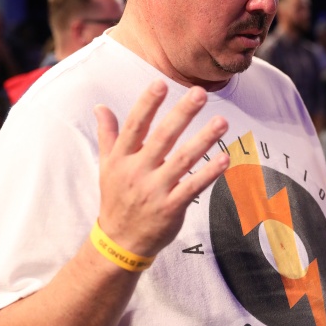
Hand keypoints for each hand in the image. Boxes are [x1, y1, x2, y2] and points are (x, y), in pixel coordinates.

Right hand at [94, 81, 228, 258]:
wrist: (119, 242)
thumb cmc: (116, 198)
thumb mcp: (107, 166)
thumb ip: (108, 135)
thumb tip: (100, 107)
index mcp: (121, 158)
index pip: (135, 126)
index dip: (147, 105)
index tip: (160, 84)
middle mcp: (137, 172)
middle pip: (162, 138)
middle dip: (182, 114)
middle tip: (200, 93)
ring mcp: (155, 190)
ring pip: (183, 160)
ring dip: (204, 140)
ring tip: (222, 122)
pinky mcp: (171, 208)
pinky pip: (194, 187)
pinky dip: (210, 173)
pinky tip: (225, 158)